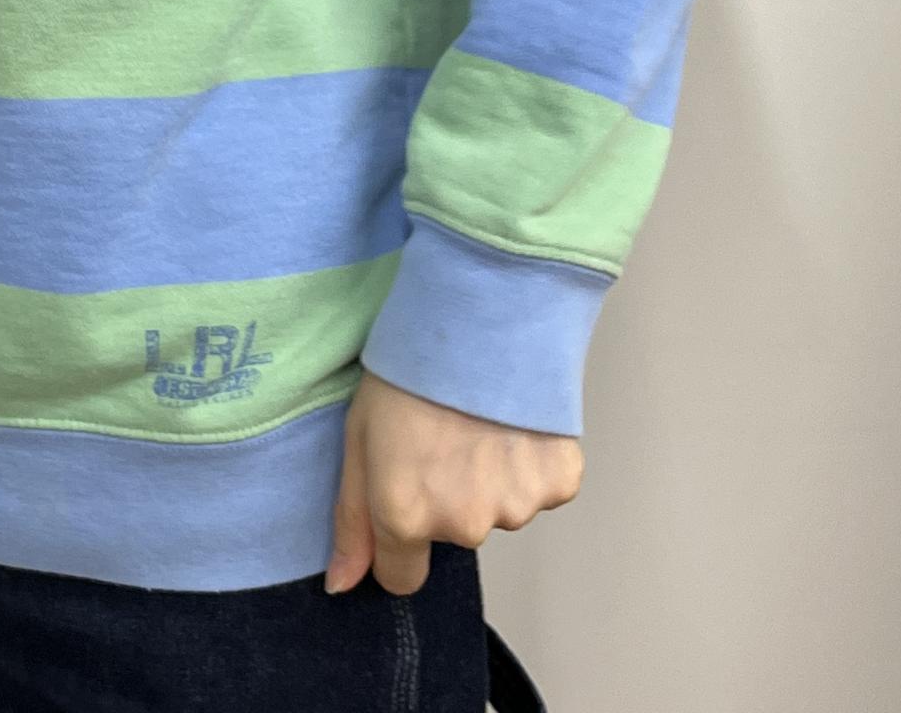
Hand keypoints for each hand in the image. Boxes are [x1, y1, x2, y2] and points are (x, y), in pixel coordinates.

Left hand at [324, 368, 581, 595]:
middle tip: (441, 433)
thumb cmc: (409, 366)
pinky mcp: (559, 483)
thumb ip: (351, 517)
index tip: (406, 494)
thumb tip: (341, 584)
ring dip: (489, 477)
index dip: (399, 541)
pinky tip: (512, 419)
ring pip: (499, 509)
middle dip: (446, 495)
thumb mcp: (357, 434)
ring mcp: (516, 506)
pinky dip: (528, 462)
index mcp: (406, 515)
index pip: (403, 576)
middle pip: (453, 533)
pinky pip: (539, 488)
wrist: (480, 315)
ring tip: (477, 418)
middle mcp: (463, 524)